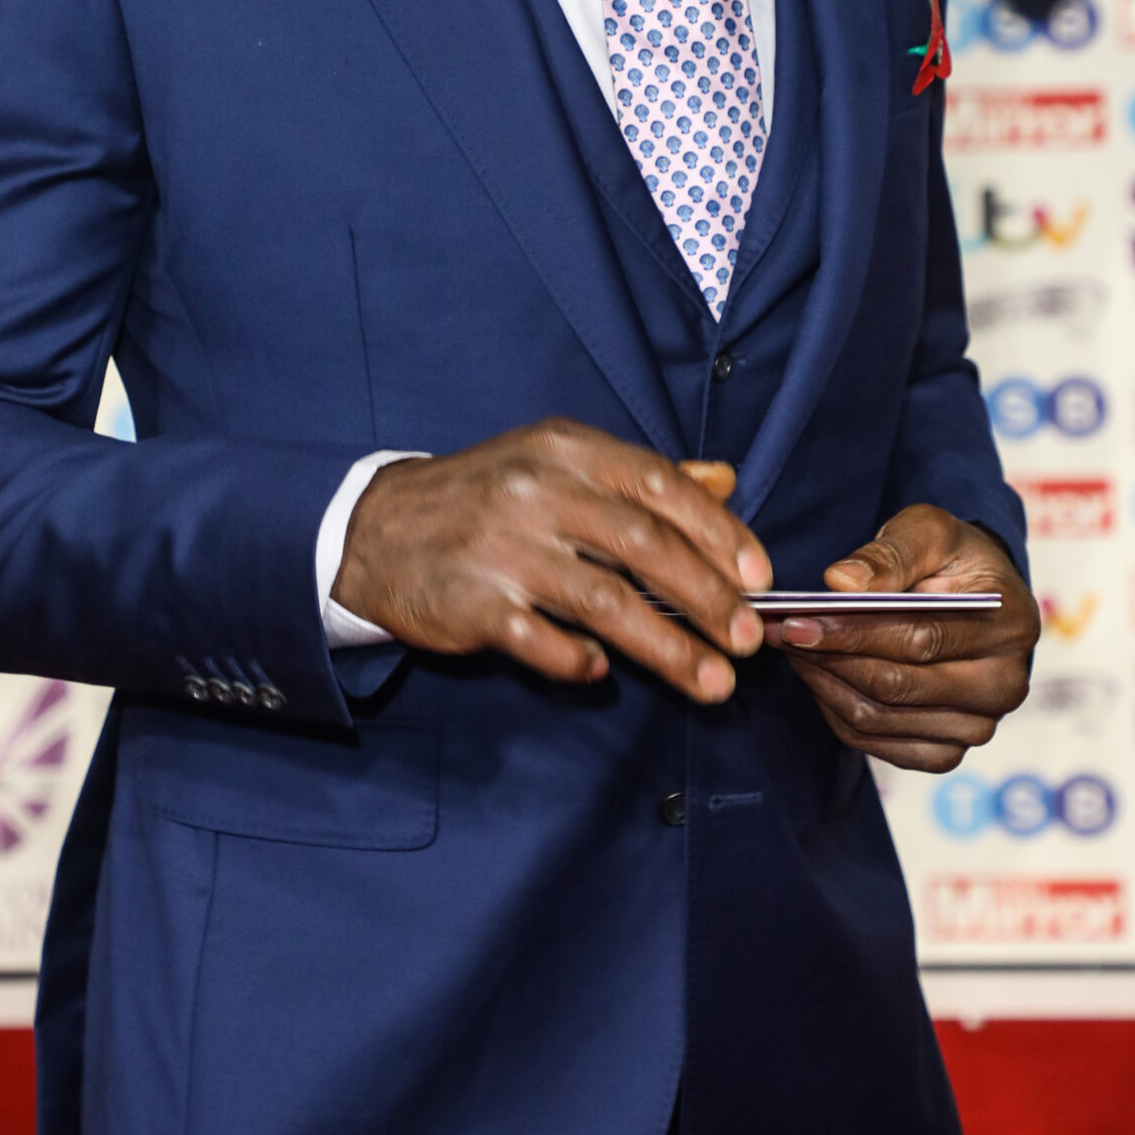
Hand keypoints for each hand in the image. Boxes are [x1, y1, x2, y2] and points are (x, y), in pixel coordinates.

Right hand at [332, 422, 770, 701]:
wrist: (376, 529)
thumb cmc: (485, 496)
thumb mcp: (558, 464)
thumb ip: (643, 477)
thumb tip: (724, 481)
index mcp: (566, 450)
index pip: (658, 486)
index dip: (717, 532)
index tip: (759, 577)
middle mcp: (536, 492)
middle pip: (642, 547)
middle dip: (707, 598)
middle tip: (748, 641)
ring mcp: (502, 550)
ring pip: (604, 602)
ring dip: (667, 648)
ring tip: (712, 683)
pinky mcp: (472, 604)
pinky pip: (541, 641)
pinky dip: (578, 660)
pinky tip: (600, 672)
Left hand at [767, 505, 1036, 772]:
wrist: (972, 597)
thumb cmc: (950, 559)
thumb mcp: (929, 532)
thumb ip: (889, 555)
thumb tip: (840, 583)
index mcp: (1011, 625)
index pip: (920, 640)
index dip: (852, 633)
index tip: (795, 621)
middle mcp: (1005, 686)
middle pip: (898, 686)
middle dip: (829, 659)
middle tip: (780, 634)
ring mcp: (979, 726)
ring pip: (881, 719)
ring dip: (826, 686)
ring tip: (792, 649)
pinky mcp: (949, 752)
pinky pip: (878, 743)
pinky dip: (839, 713)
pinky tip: (819, 677)